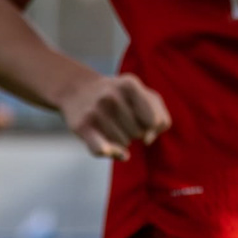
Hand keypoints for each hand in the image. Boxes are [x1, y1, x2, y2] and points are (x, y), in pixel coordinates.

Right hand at [53, 71, 171, 158]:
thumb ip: (160, 118)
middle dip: (134, 130)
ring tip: (109, 124)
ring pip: (124, 144)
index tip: (141, 117)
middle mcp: (111, 96)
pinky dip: (110, 152)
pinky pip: (101, 150)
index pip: (154, 121)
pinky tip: (110, 149)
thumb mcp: (144, 96)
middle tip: (120, 118)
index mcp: (129, 85)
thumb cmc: (120, 97)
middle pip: (139, 134)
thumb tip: (148, 140)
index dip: (151, 125)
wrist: (77, 89)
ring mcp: (95, 111)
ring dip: (120, 139)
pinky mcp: (81, 126)